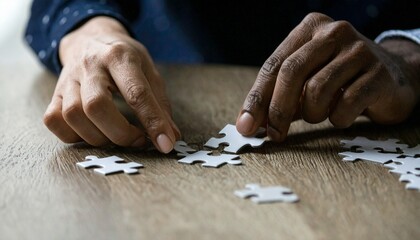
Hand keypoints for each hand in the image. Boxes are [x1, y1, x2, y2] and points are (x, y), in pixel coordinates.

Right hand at [43, 16, 179, 152]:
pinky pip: (54, 120)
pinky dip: (72, 135)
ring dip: (98, 137)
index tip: (165, 144)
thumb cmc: (124, 58)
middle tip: (137, 139)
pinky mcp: (54, 92)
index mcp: (120, 56)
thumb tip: (170, 138)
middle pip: (96, 106)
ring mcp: (68, 79)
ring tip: (115, 136)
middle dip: (120, 133)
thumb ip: (160, 105)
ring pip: (73, 115)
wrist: (90, 38)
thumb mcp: (150, 72)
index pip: (137, 93)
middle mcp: (90, 65)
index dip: (153, 122)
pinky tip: (91, 132)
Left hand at [236, 12, 419, 141]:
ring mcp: (359, 50)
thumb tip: (248, 124)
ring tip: (319, 113)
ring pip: (317, 91)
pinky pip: (345, 105)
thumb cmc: (339, 80)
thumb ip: (278, 96)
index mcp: (309, 29)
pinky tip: (342, 114)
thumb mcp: (305, 80)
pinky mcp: (379, 73)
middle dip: (278, 110)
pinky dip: (337, 118)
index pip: (274, 65)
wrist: (392, 77)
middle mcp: (334, 32)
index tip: (246, 126)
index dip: (257, 98)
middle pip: (292, 73)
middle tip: (275, 134)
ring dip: (312, 113)